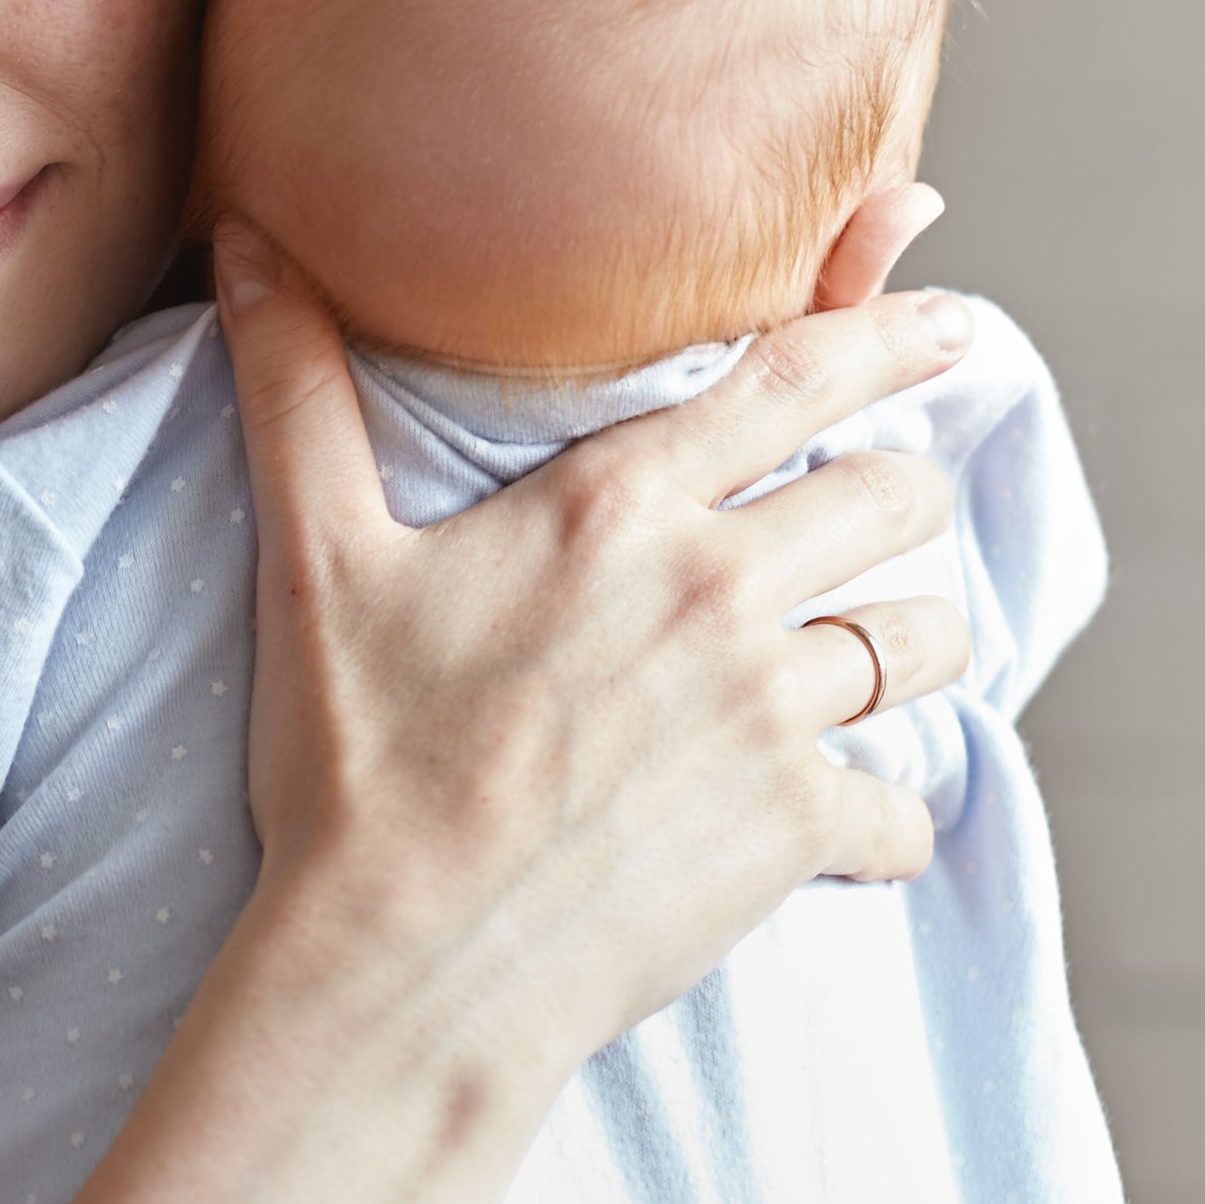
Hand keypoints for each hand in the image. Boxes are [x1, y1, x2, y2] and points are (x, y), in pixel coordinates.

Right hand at [212, 222, 975, 1117]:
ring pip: (921, 640)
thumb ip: (296, 390)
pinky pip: (904, 808)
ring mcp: (767, 713)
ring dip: (906, 641)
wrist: (403, 960)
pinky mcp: (794, 830)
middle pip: (892, 496)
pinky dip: (884, 817)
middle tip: (873, 514)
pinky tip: (843, 826)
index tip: (960, 326)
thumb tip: (244, 243)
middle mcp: (717, 590)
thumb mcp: (312, 558)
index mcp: (617, 505)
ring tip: (865, 658)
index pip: (797, 375)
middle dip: (899, 493)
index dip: (894, 334)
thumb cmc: (353, 758)